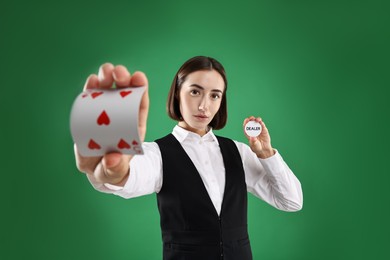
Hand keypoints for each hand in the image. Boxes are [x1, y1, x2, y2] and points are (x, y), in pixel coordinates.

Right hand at [74, 63, 148, 184]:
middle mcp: (120, 116)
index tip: (139, 77)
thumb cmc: (111, 169)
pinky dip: (92, 87)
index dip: (140, 89)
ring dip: (107, 78)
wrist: (97, 169)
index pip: (139, 105)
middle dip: (123, 79)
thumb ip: (115, 168)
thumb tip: (111, 159)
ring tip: (105, 71)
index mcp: (132, 127)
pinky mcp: (90, 113)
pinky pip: (91, 97)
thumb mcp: (115, 172)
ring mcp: (104, 112)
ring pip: (108, 91)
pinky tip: (92, 80)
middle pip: (124, 93)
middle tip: (119, 72)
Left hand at [243, 116, 274, 158]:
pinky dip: (261, 123)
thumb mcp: (254, 145)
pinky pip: (262, 125)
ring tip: (257, 119)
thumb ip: (253, 141)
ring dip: (256, 119)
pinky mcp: (264, 130)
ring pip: (257, 122)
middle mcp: (253, 130)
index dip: (245, 122)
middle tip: (251, 118)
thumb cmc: (257, 147)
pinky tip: (261, 122)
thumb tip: (252, 137)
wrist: (264, 149)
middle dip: (251, 119)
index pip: (245, 127)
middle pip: (251, 123)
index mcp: (248, 133)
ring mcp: (258, 129)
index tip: (246, 120)